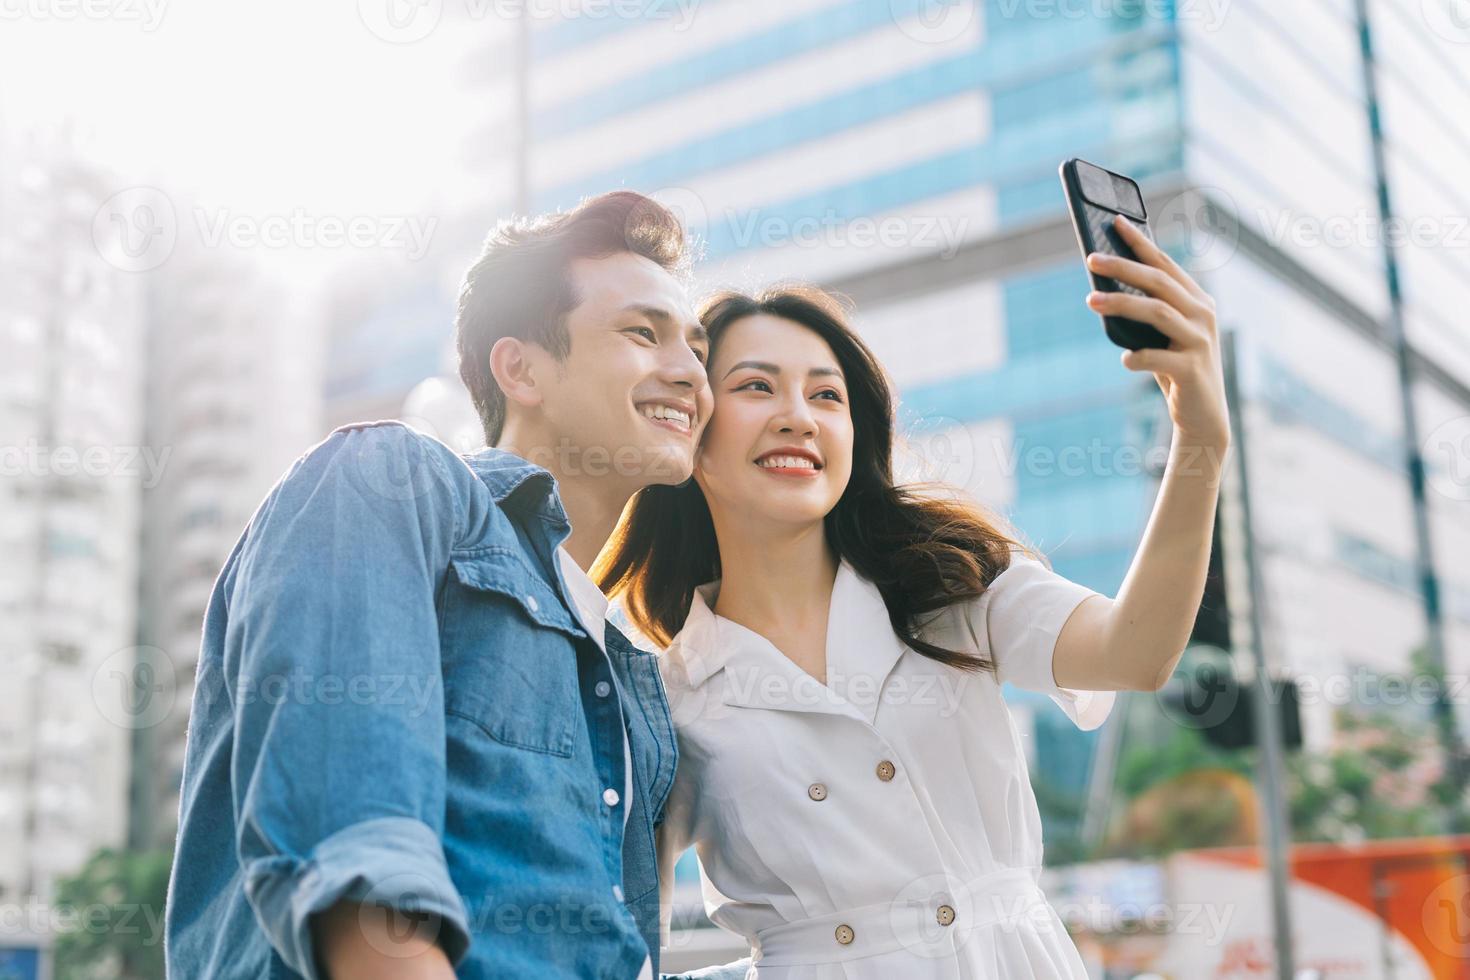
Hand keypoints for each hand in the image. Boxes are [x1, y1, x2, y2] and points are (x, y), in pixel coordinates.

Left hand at [1086, 214, 1230, 451]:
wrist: (1203, 414)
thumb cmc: (1175, 368)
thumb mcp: (1162, 336)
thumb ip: (1147, 312)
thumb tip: (1102, 289)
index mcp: (1197, 300)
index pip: (1164, 264)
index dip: (1140, 243)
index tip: (1114, 222)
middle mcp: (1203, 314)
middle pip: (1158, 282)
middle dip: (1123, 267)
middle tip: (1091, 259)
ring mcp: (1200, 341)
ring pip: (1158, 312)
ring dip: (1121, 304)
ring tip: (1090, 301)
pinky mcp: (1192, 369)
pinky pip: (1157, 358)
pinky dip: (1136, 357)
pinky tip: (1124, 359)